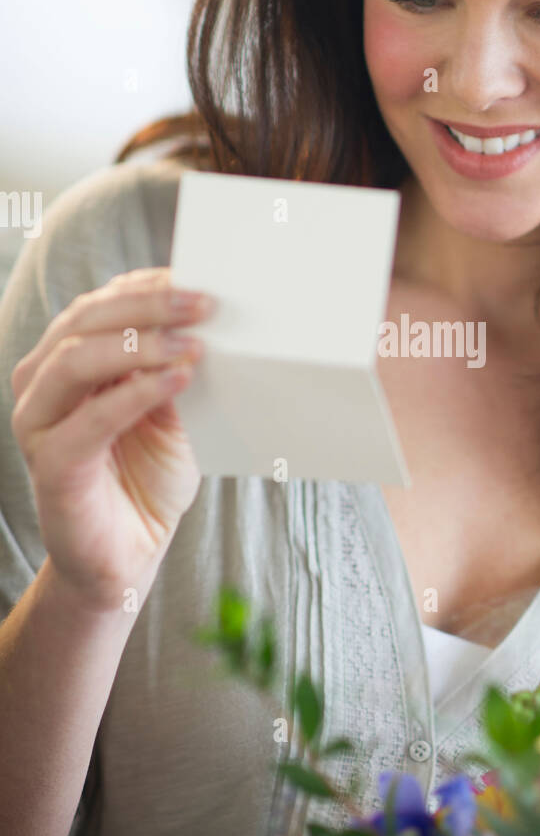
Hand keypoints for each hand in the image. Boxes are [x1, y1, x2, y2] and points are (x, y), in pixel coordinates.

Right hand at [10, 267, 214, 614]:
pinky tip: (177, 380)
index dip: (144, 286)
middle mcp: (43, 385)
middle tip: (203, 304)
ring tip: (193, 344)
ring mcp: (39, 424)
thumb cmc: (148, 481)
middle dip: (147, 305)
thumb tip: (204, 323)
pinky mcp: (52, 465)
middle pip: (84, 322)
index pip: (98, 305)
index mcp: (66, 362)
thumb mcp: (173, 413)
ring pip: (75, 360)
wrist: (127, 557)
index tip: (195, 278)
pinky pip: (89, 420)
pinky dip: (135, 393)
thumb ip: (174, 369)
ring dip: (140, 344)